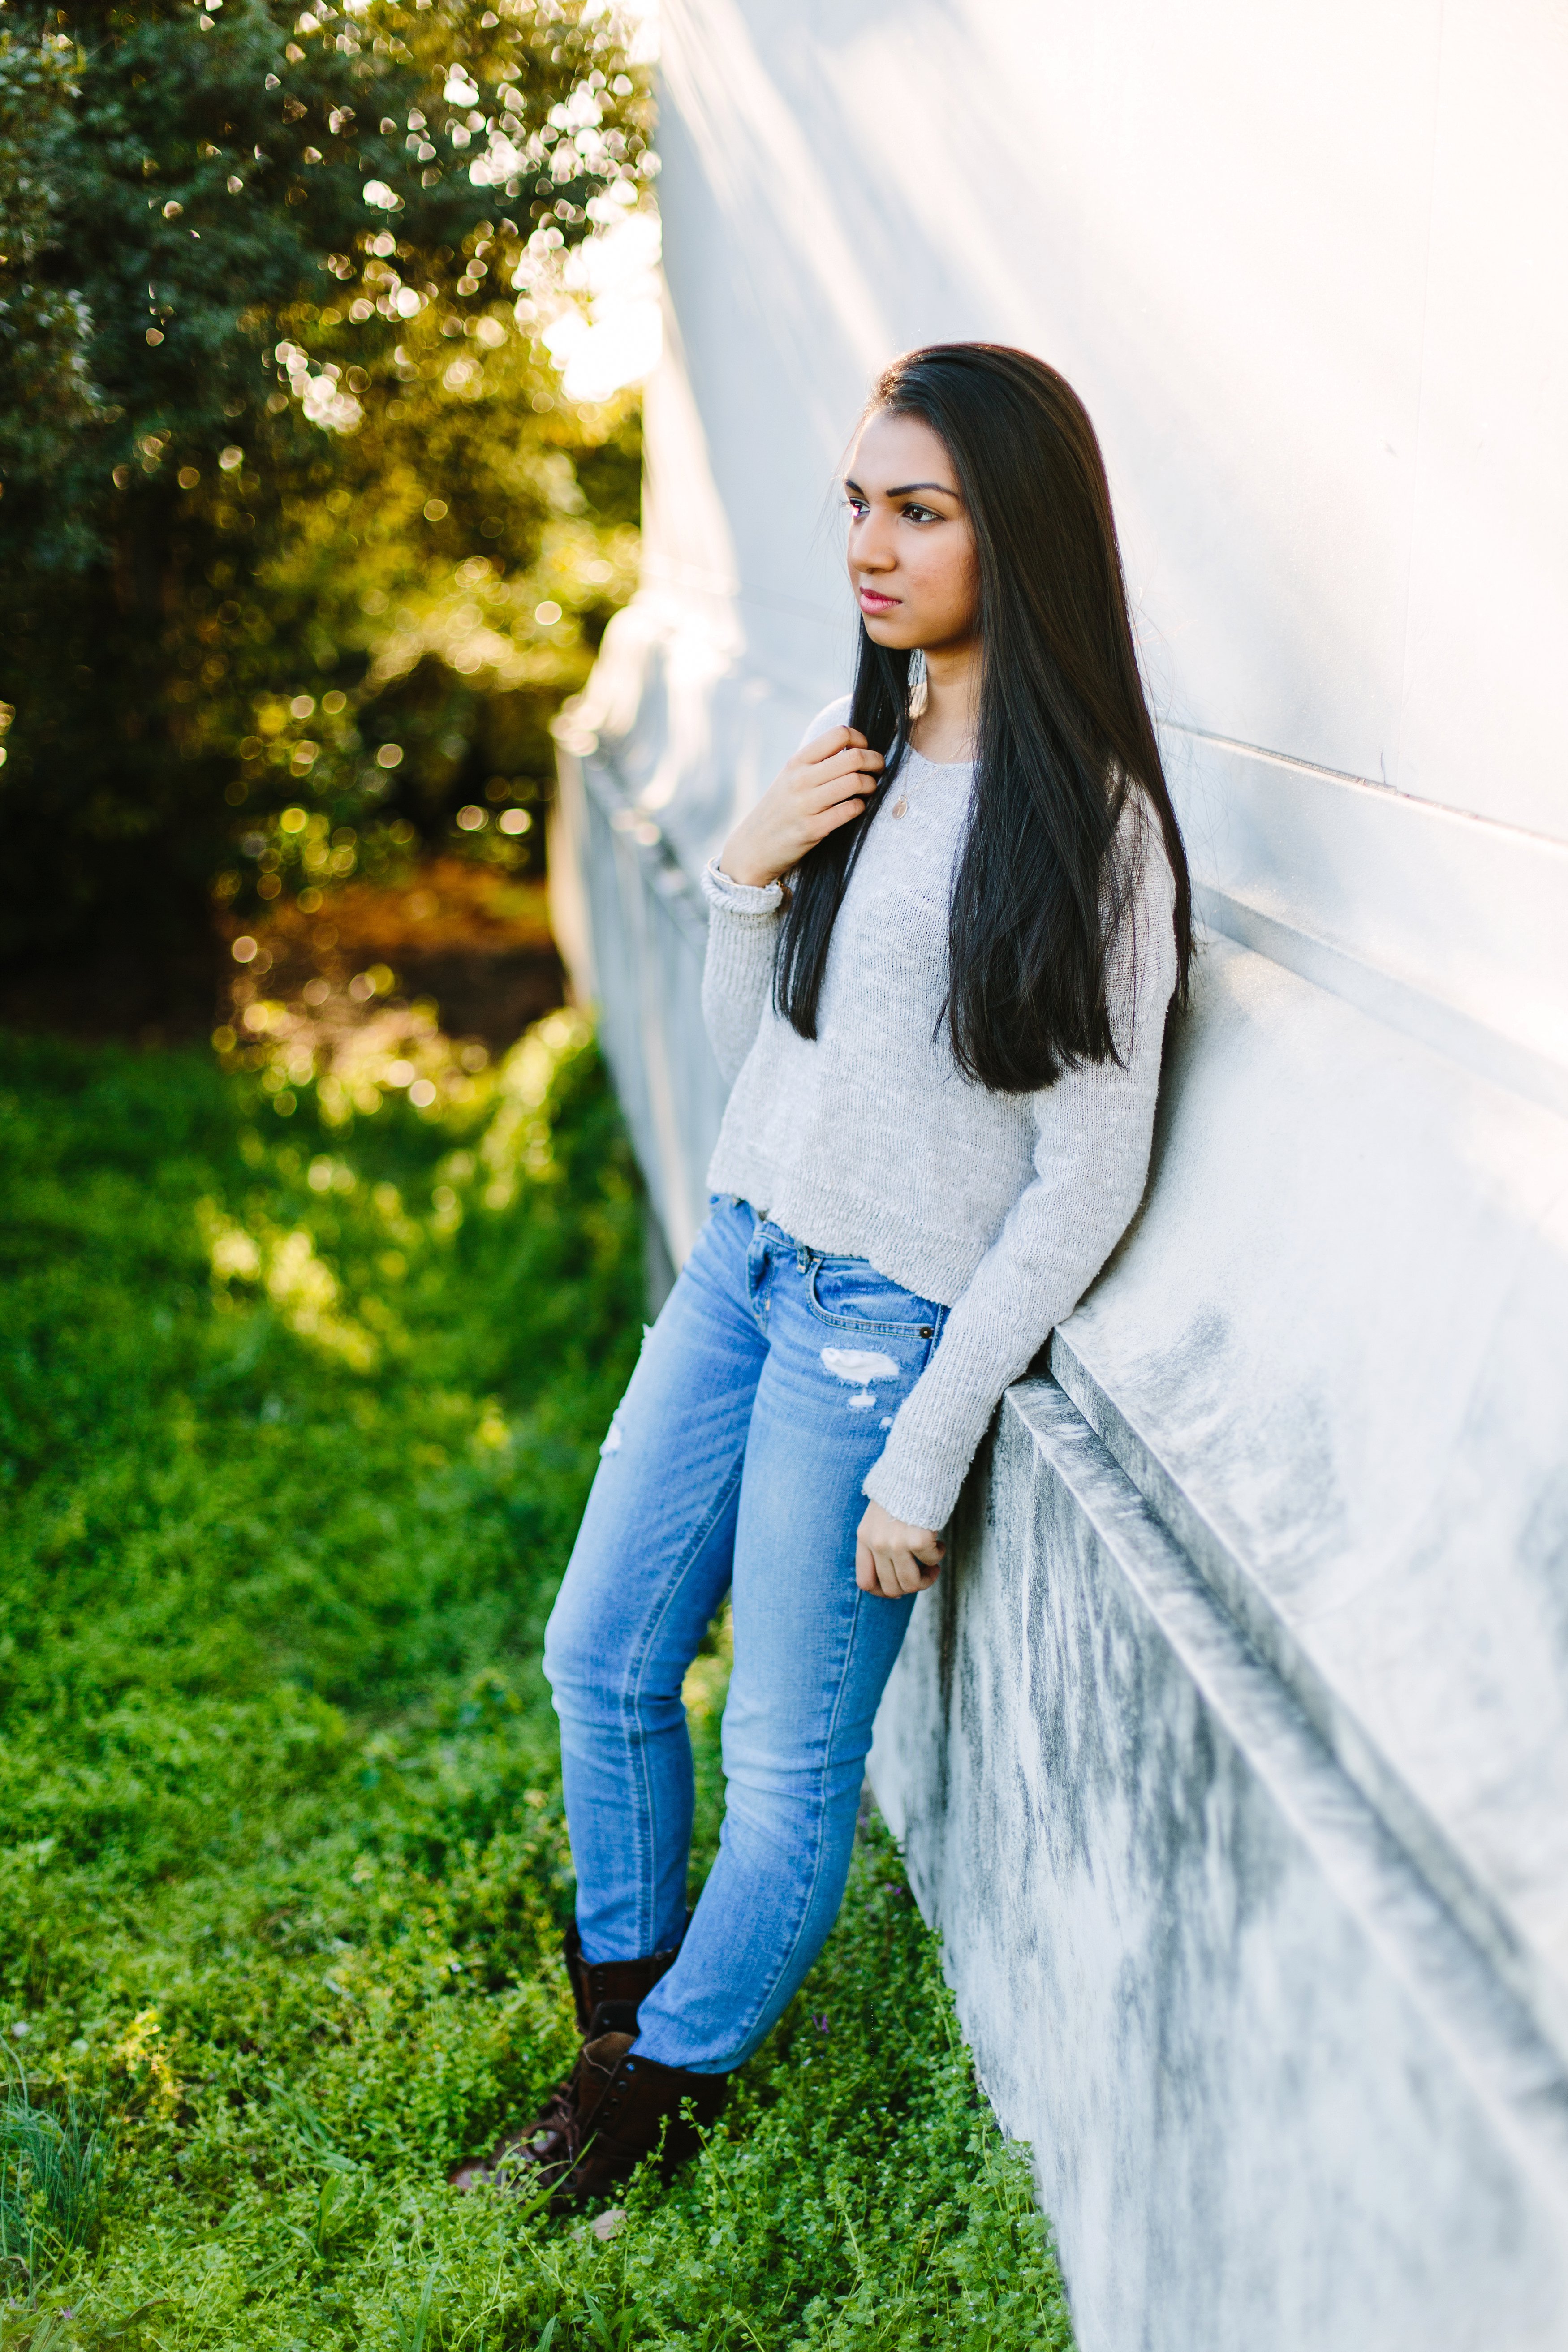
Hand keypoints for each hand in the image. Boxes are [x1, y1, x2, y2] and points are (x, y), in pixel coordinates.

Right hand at [718, 727, 883, 888]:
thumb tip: (854, 748)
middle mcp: (800, 779)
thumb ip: (816, 762)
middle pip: (853, 757)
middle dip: (875, 761)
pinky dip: (860, 807)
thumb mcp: (790, 777)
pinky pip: (849, 810)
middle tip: (878, 769)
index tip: (863, 750)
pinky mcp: (812, 829)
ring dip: (871, 785)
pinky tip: (857, 808)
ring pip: (855, 782)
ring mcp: (806, 804)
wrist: (753, 846)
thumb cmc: (780, 809)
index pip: (839, 734)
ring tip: (870, 789)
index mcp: (797, 761)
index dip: (861, 739)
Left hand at [856, 1500, 944, 1598]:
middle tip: (923, 1575)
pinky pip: (931, 1561)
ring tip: (933, 1566)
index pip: (865, 1581)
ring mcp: (896, 1544)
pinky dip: (938, 1555)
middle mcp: (877, 1544)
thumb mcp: (879, 1517)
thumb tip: (893, 1583)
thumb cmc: (901, 1491)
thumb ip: (880, 1543)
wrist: (916, 1466)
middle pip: (891, 1587)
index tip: (900, 1588)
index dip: (883, 1592)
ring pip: (911, 1583)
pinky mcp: (917, 1540)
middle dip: (910, 1587)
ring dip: (926, 1579)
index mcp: (864, 1538)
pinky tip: (938, 1541)